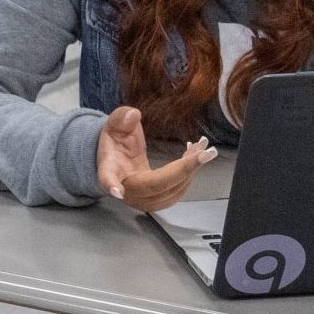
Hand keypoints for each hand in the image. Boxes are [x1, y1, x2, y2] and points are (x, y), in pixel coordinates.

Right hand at [95, 105, 215, 211]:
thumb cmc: (115, 141)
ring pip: (170, 191)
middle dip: (183, 170)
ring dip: (190, 170)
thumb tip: (133, 115)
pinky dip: (189, 173)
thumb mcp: (115, 124)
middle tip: (206, 153)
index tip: (118, 190)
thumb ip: (122, 117)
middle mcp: (126, 187)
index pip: (108, 177)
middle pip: (154, 186)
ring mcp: (142, 197)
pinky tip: (195, 155)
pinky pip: (176, 190)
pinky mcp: (156, 199)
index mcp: (110, 167)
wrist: (118, 157)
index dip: (112, 184)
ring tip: (202, 148)